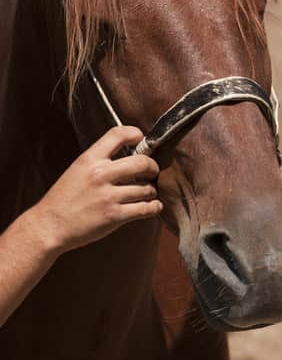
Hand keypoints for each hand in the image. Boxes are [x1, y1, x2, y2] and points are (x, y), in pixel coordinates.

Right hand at [30, 126, 161, 253]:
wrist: (49, 225)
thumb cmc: (64, 198)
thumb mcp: (77, 170)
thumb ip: (100, 160)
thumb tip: (129, 153)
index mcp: (90, 159)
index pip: (118, 134)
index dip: (135, 133)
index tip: (141, 140)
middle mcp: (100, 174)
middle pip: (142, 162)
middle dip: (153, 167)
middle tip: (152, 171)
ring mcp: (108, 196)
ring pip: (146, 188)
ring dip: (151, 190)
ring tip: (148, 192)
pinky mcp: (114, 216)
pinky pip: (145, 209)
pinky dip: (154, 207)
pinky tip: (153, 206)